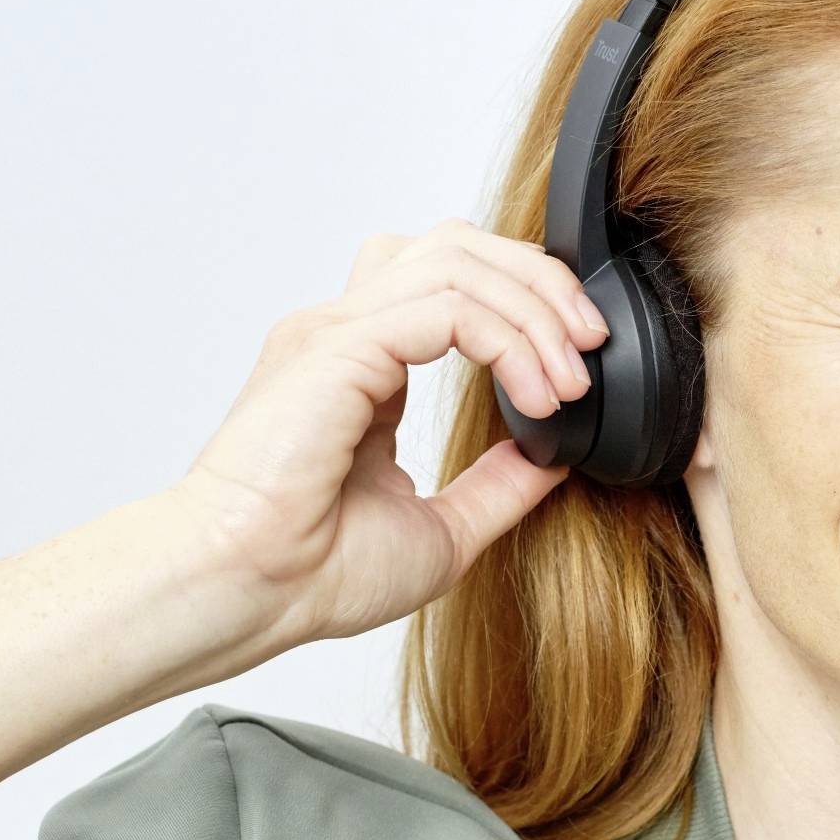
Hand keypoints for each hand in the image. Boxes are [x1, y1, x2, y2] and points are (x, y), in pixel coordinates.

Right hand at [168, 219, 605, 651]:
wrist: (247, 595)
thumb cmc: (311, 575)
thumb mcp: (444, 529)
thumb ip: (498, 485)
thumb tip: (554, 456)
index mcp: (360, 365)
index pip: (450, 281)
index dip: (524, 302)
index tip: (578, 367)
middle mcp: (343, 333)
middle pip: (457, 244)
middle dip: (540, 281)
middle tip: (592, 344)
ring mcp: (335, 332)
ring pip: (457, 258)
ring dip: (533, 308)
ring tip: (569, 378)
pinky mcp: (338, 348)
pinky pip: (448, 306)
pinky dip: (509, 341)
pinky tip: (537, 397)